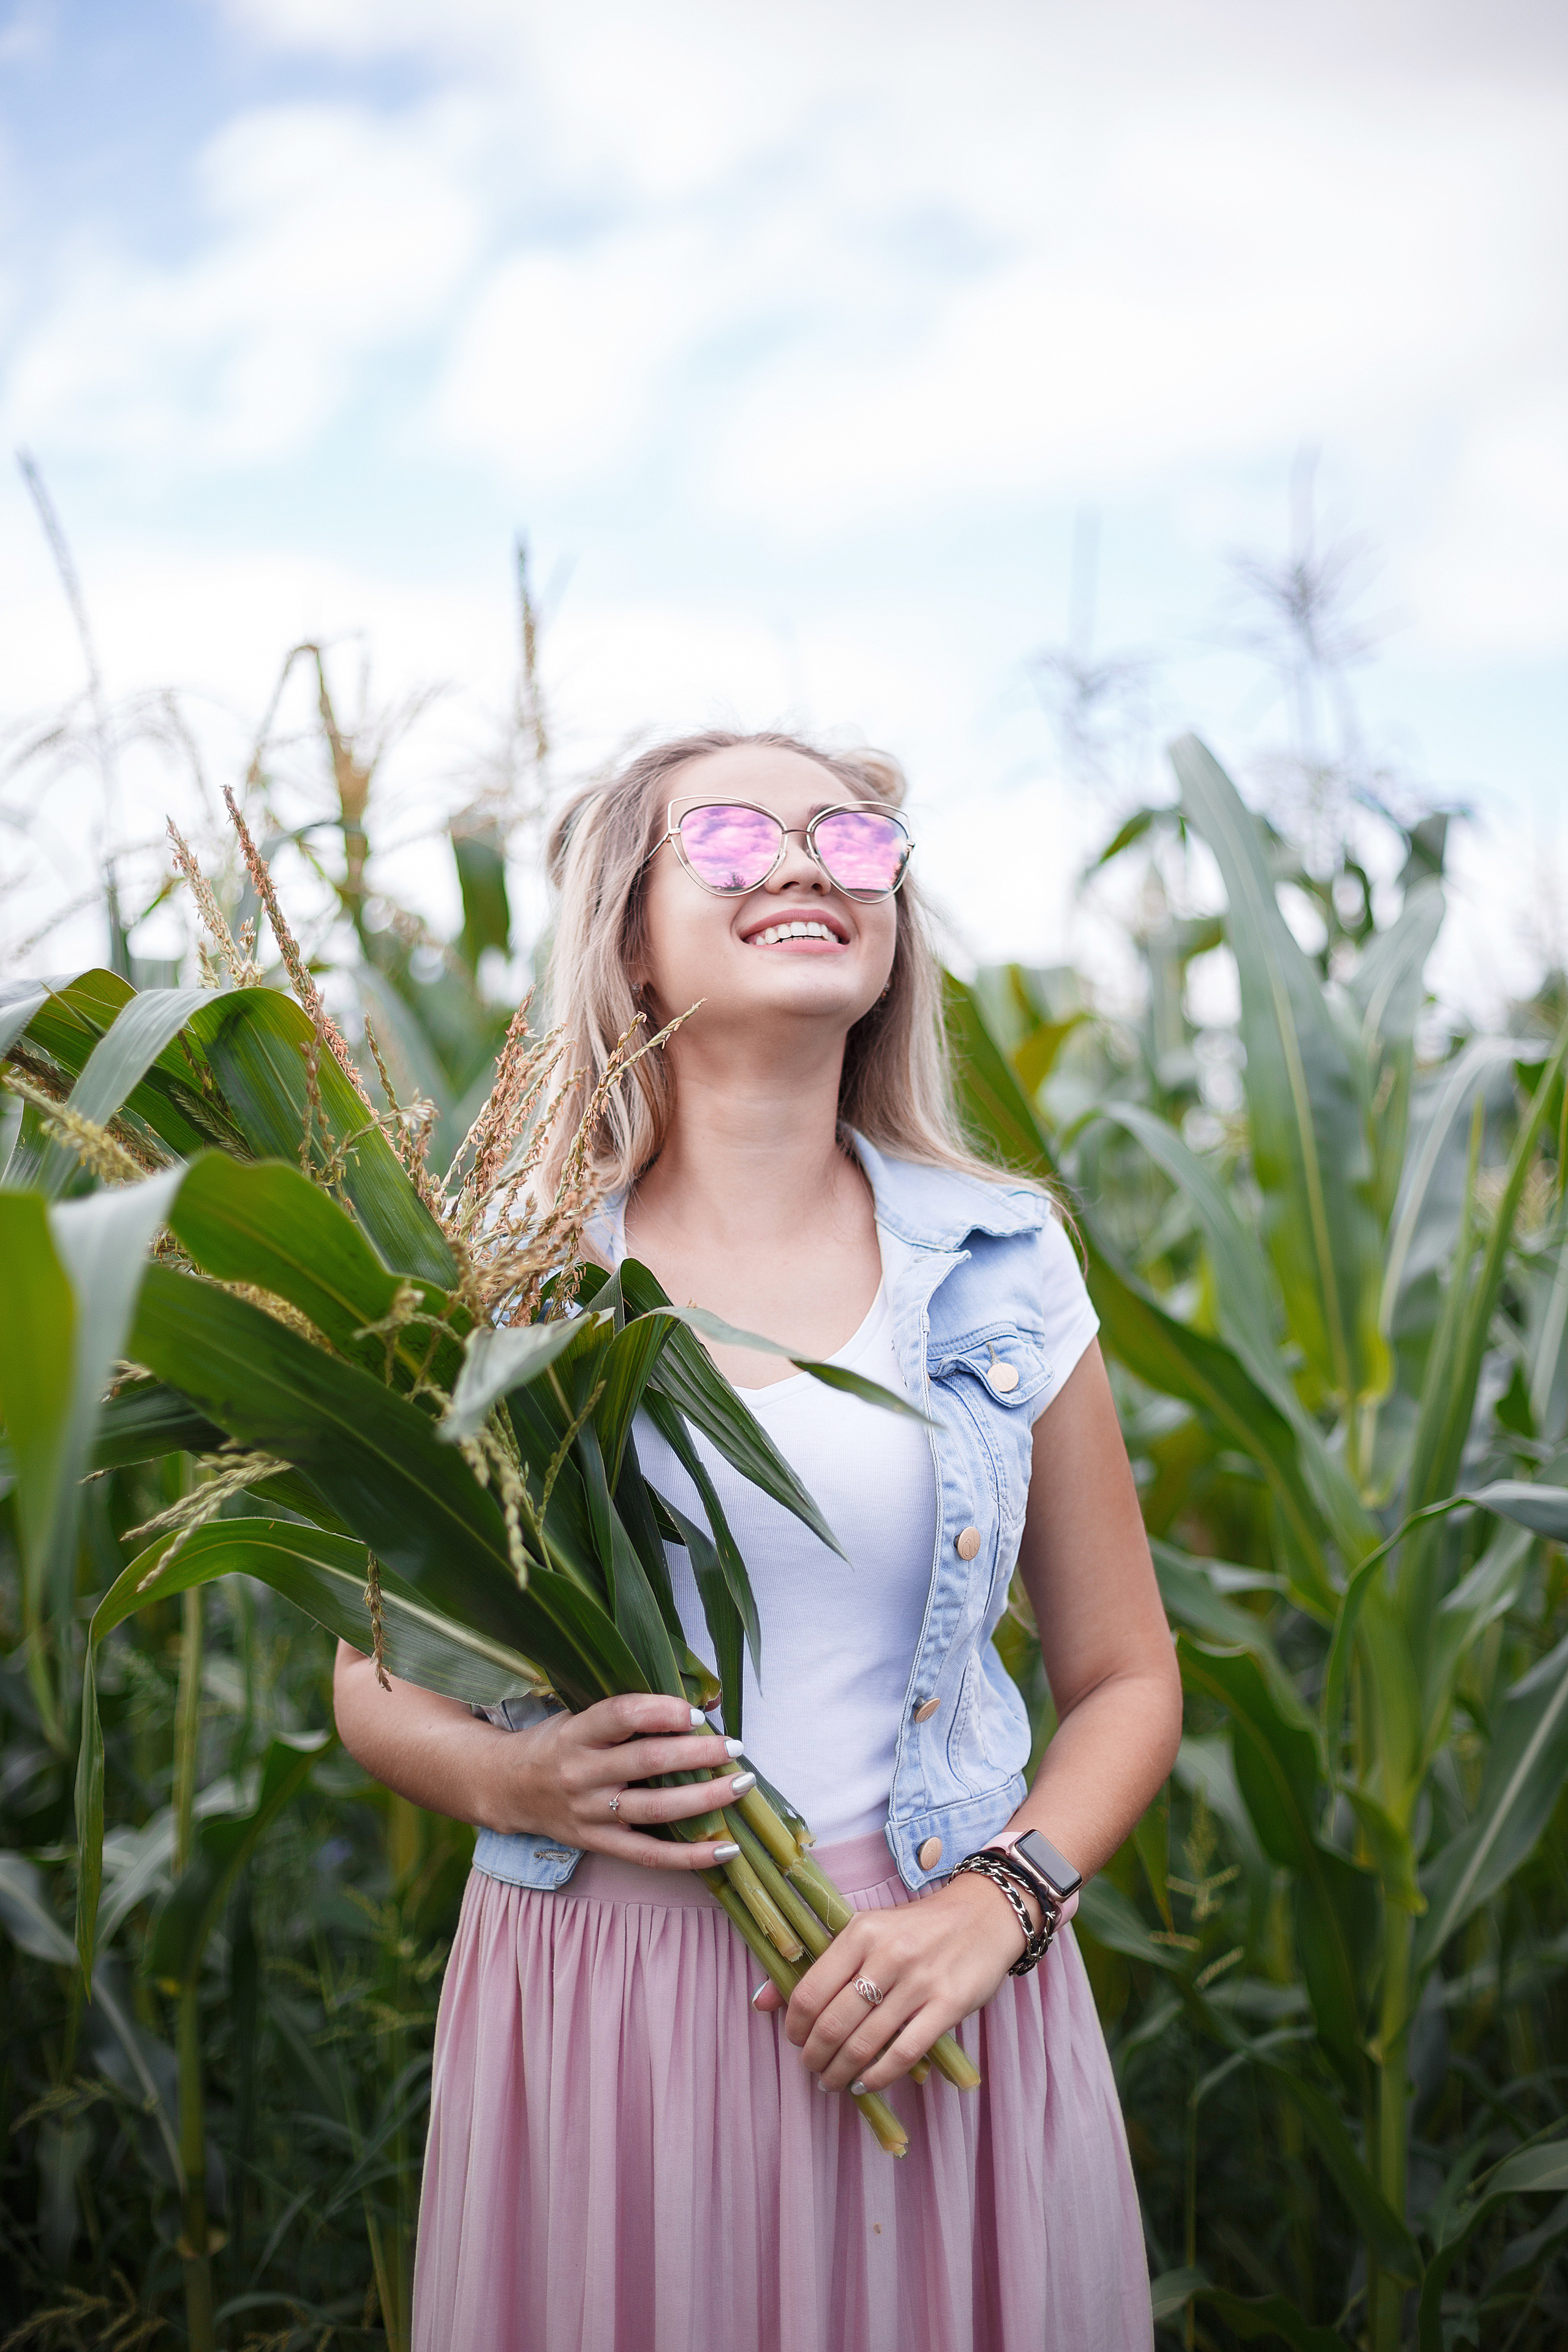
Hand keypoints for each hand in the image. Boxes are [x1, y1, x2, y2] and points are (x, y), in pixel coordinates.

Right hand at [487, 1693, 747, 1870]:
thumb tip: (703, 1702)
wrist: (507, 1788)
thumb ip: (629, 1711)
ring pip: (654, 1809)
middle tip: (734, 1747)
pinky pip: (650, 1855)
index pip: (621, 1715)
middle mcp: (581, 1773)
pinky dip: (691, 1856)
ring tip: (741, 1785)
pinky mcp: (598, 1844)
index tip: (696, 1712)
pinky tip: (727, 1849)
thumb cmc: (558, 1742)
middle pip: (647, 1762)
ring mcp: (590, 1813)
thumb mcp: (580, 1715)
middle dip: (697, 1753)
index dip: (661, 1711)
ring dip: (704, 1798)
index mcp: (577, 1733)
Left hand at [755, 1870, 1031, 2091]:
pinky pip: (904, 2054)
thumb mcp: (866, 1932)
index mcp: (861, 1932)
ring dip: (841, 2072)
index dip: (795, 2027)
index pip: (810, 1991)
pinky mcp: (948, 2006)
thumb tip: (761, 2003)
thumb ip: (820, 1966)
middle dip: (815, 2057)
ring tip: (833, 2081)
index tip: (795, 2041)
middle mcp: (888, 1955)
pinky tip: (866, 2083)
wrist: (985, 1915)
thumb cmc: (917, 1928)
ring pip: (865, 2044)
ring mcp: (920, 1982)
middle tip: (812, 2069)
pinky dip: (878, 2077)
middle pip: (833, 2023)